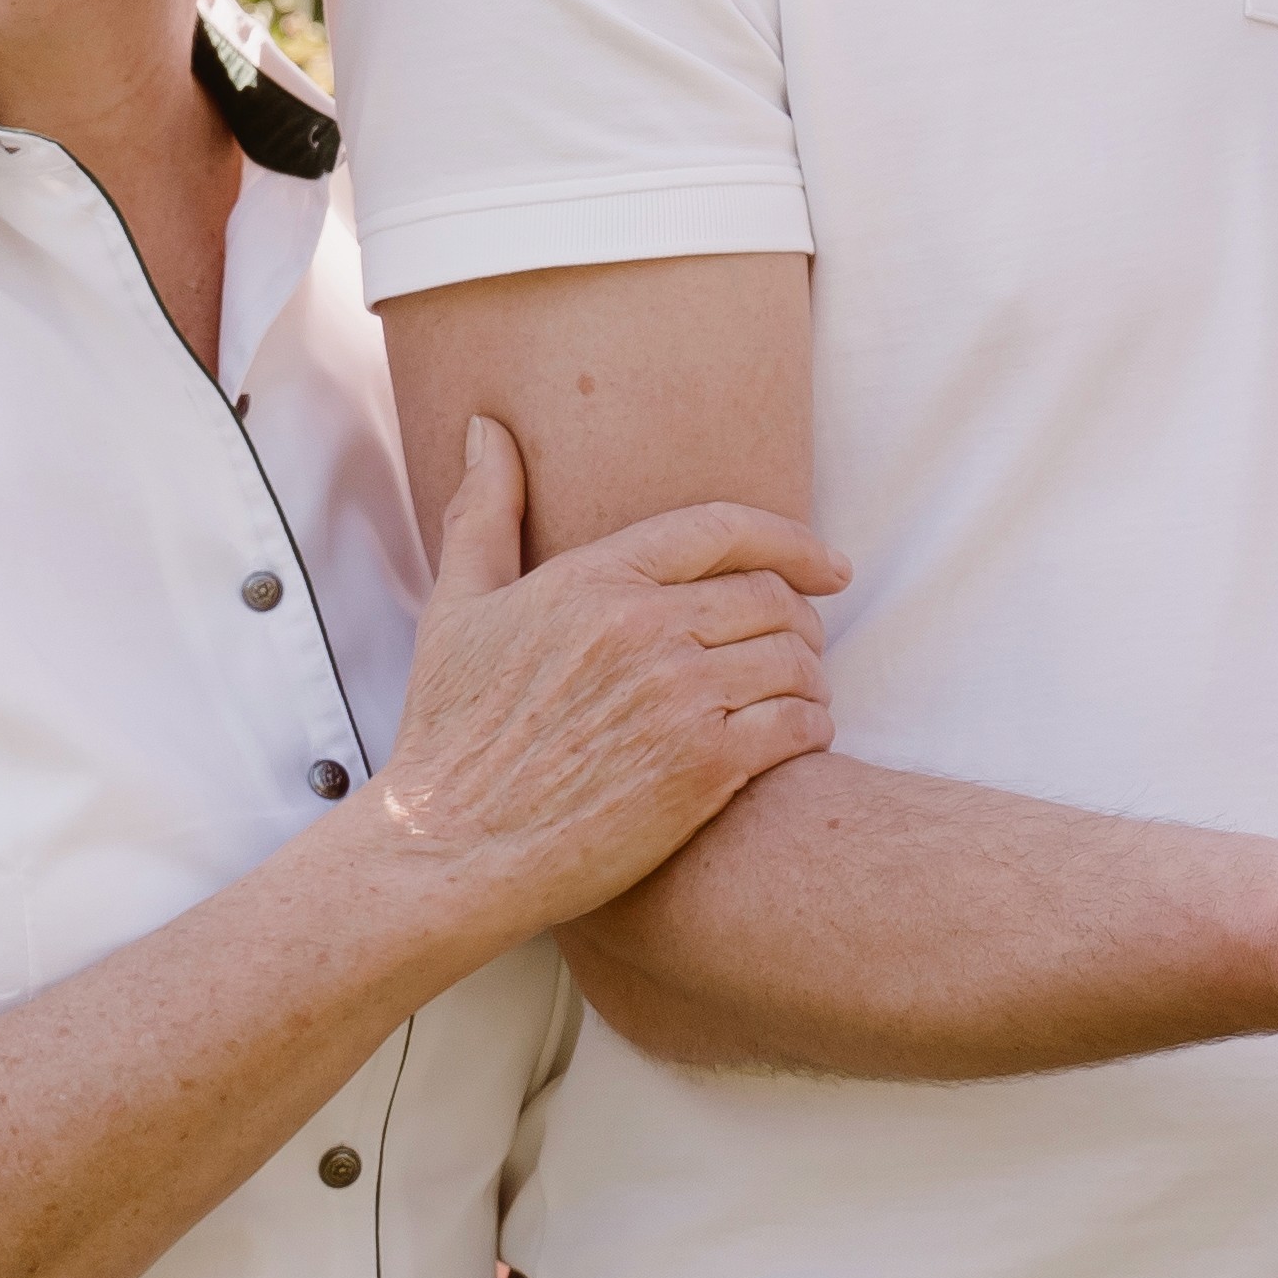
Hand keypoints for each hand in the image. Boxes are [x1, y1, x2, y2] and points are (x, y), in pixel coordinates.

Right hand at [373, 417, 843, 936]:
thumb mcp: (457, 607)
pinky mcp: (703, 770)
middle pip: (773, 597)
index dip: (793, 540)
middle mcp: (644, 629)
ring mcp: (678, 699)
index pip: (724, 530)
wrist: (448, 851)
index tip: (830, 564)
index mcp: (594, 580)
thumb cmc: (450, 734)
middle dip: (803, 618)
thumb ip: (486, 510)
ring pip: (796, 660)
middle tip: (802, 645)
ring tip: (800, 695)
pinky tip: (796, 738)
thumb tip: (487, 427)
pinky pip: (798, 725)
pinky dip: (812, 727)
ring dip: (812, 676)